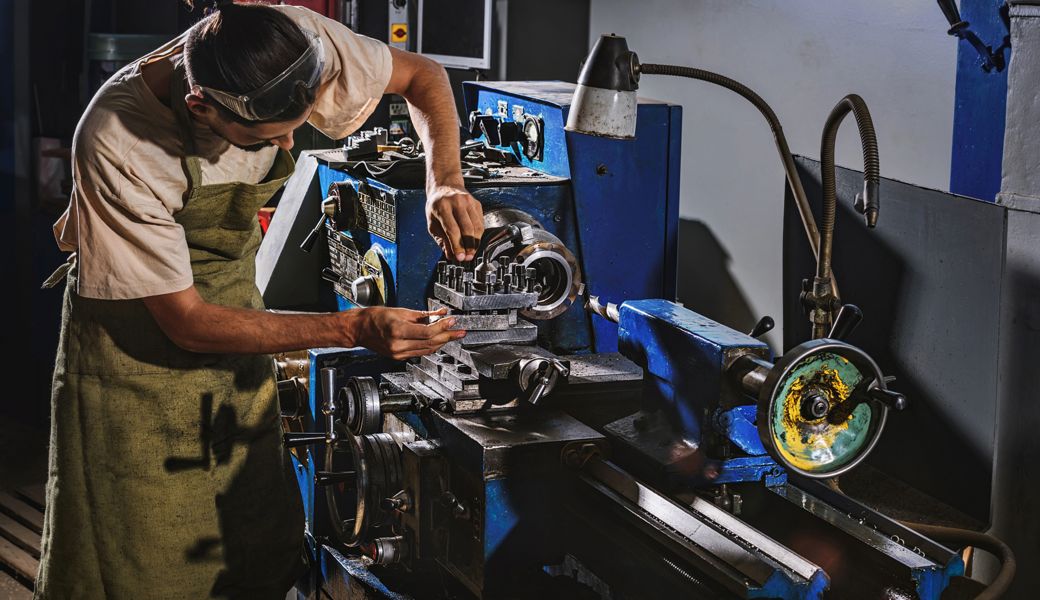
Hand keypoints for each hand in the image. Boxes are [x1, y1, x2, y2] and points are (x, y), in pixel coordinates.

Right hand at [344, 306, 464, 359]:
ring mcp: (398, 353)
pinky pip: (420, 352)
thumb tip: (440, 313)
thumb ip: (423, 314)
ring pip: (427, 350)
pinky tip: (438, 340)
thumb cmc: (374, 317)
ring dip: (441, 342)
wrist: (359, 329)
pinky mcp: (398, 356)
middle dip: (448, 336)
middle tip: (460, 331)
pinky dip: (431, 346)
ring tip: (453, 335)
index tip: (453, 321)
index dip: (443, 327)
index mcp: (398, 331)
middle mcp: (398, 345)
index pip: (427, 332)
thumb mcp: (400, 311)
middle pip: (430, 343)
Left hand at [426, 185, 483, 261]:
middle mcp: (457, 202)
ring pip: (477, 226)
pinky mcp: (477, 204)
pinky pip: (481, 222)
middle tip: (468, 257)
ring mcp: (469, 202)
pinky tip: (474, 241)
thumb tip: (451, 255)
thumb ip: (442, 240)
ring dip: (476, 242)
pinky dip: (479, 234)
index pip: (453, 230)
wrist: (445, 187)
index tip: (460, 257)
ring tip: (472, 252)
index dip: (458, 246)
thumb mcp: (433, 223)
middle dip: (469, 246)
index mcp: (442, 207)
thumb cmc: (437, 205)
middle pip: (467, 229)